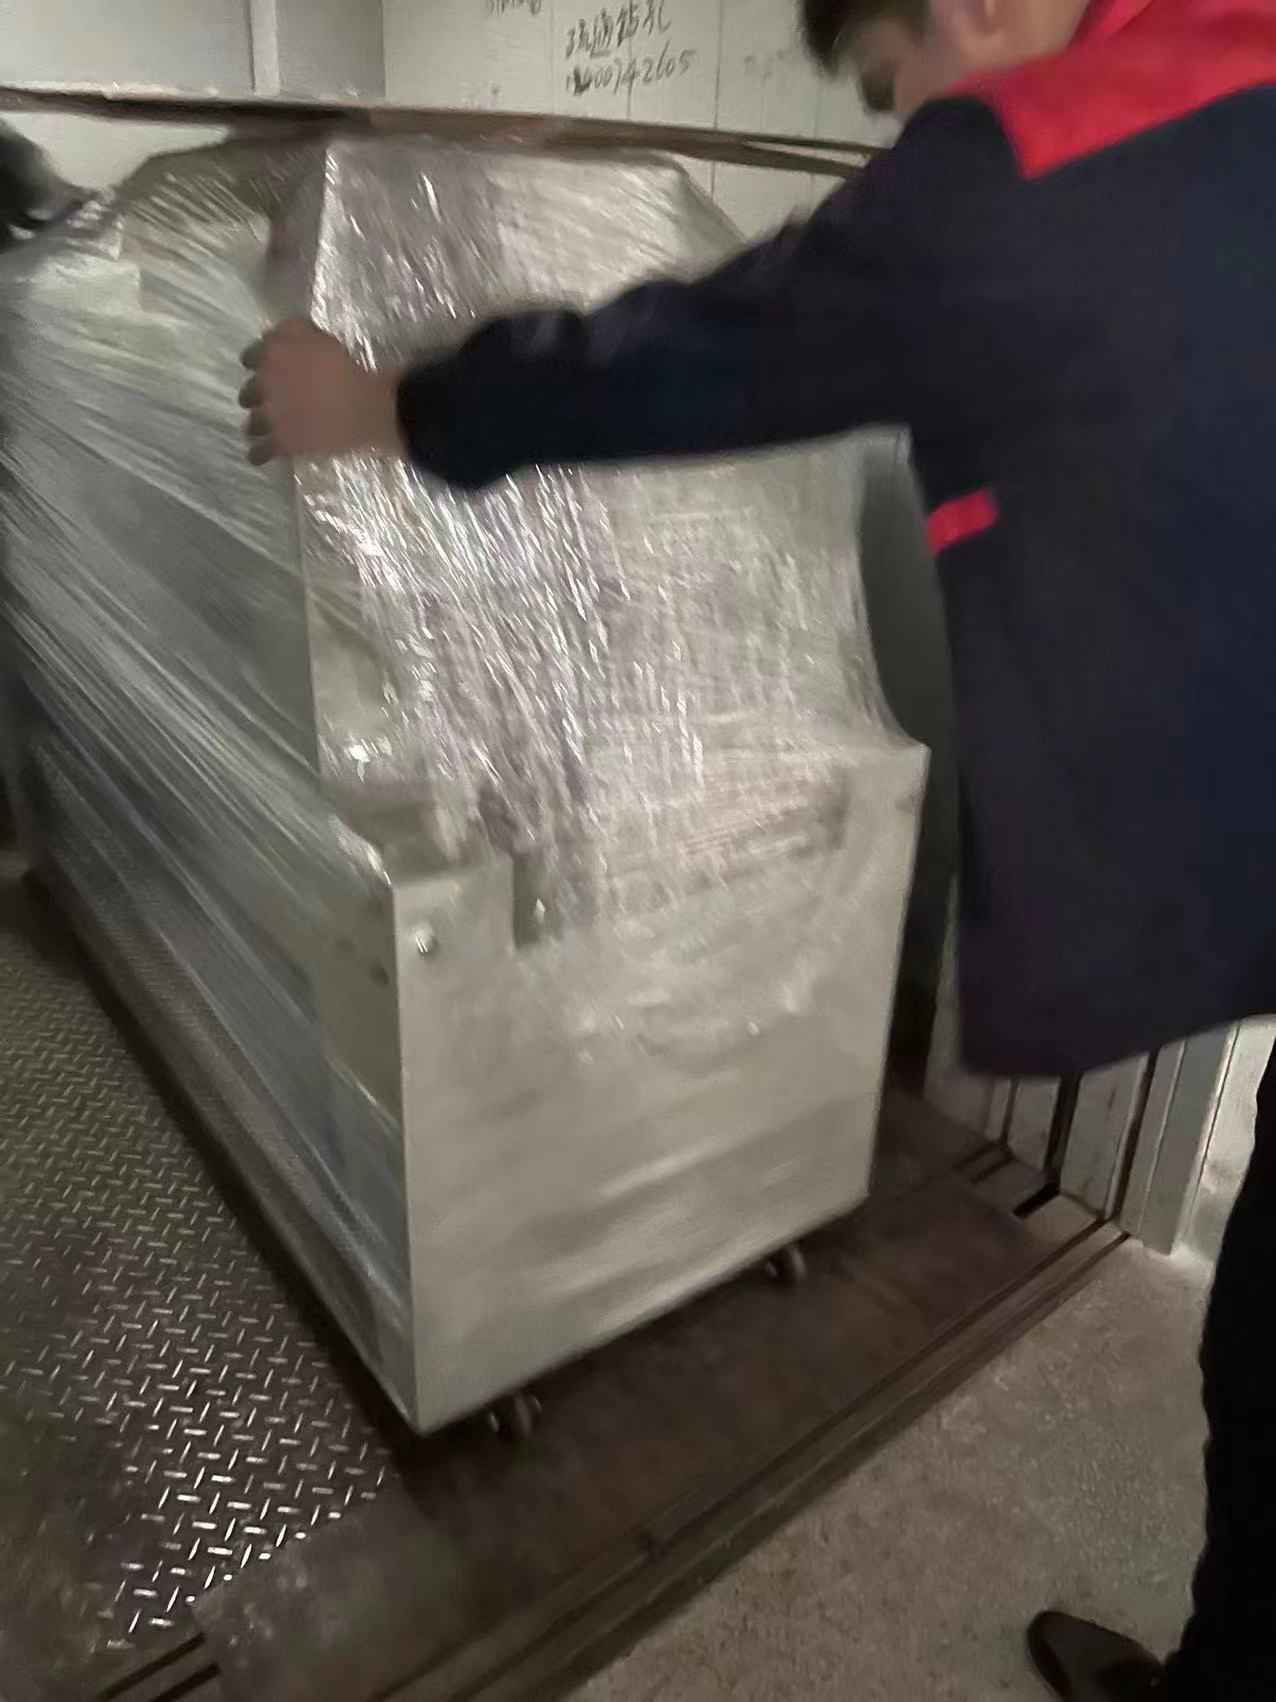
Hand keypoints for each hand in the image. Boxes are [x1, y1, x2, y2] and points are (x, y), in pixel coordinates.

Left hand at [239, 319, 403, 465]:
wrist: (363, 407)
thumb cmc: (345, 368)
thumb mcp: (319, 336)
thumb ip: (293, 331)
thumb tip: (278, 334)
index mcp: (272, 354)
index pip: (250, 356)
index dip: (256, 364)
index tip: (263, 369)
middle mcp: (264, 384)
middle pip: (247, 392)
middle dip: (256, 397)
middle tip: (270, 401)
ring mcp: (270, 416)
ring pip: (251, 424)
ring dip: (257, 425)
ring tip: (265, 430)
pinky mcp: (281, 443)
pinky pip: (260, 452)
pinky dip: (258, 454)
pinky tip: (259, 456)